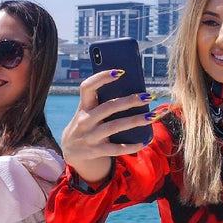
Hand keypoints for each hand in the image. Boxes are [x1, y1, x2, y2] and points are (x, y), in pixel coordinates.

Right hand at [61, 69, 158, 183]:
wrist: (70, 151)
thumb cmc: (86, 124)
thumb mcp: (88, 111)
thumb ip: (102, 101)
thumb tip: (131, 88)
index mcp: (84, 106)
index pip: (87, 87)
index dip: (101, 78)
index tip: (120, 71)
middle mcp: (85, 120)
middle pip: (108, 107)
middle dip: (130, 101)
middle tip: (148, 96)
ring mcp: (90, 136)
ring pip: (115, 126)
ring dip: (135, 121)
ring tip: (153, 116)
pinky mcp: (95, 151)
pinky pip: (116, 148)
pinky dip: (131, 146)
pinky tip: (145, 141)